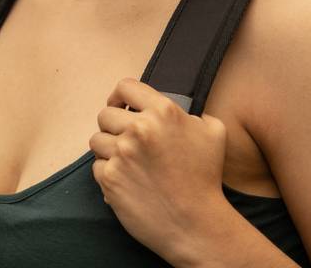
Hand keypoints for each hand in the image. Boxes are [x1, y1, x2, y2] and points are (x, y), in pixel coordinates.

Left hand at [89, 77, 228, 262]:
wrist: (196, 223)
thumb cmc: (206, 177)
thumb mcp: (213, 131)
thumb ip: (193, 114)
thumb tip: (180, 113)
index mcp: (163, 111)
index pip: (125, 87)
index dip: (120, 96)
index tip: (122, 106)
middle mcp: (139, 128)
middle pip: (105, 114)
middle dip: (113, 125)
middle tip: (125, 139)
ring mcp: (122, 153)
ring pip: (97, 140)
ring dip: (108, 149)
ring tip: (125, 160)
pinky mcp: (110, 178)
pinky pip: (96, 166)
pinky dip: (108, 172)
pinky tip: (125, 179)